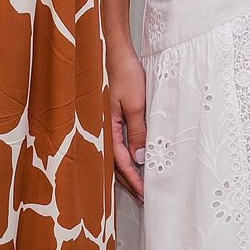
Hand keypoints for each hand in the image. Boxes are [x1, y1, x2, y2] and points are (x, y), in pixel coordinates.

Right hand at [108, 40, 147, 201]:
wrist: (114, 50)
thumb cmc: (124, 73)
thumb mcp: (134, 103)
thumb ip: (137, 130)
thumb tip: (140, 158)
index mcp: (107, 128)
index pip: (120, 162)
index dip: (133, 180)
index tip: (144, 194)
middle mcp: (104, 129)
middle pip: (115, 164)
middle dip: (129, 182)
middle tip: (144, 198)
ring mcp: (106, 123)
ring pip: (115, 155)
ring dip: (126, 171)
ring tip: (139, 185)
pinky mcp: (111, 116)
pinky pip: (117, 142)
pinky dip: (125, 156)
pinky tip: (133, 159)